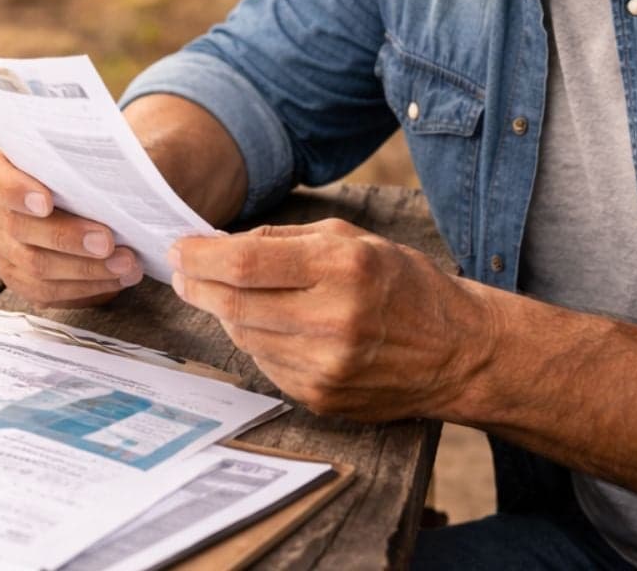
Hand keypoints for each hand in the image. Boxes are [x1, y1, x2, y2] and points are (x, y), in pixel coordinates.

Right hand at [0, 149, 143, 307]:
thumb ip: (93, 149)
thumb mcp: (88, 149)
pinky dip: (87, 287)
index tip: (46, 202)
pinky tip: (117, 278)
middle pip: (19, 227)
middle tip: (107, 241)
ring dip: (86, 268)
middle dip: (68, 237)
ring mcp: (7, 246)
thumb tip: (132, 146)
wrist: (95, 196)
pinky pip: (48, 291)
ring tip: (125, 263)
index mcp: (2, 169)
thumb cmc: (88, 169)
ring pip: (35, 266)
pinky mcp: (23, 277)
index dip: (15, 190)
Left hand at [168, 219, 491, 419]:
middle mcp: (333, 319)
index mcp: (342, 268)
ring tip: (226, 295)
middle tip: (183, 273)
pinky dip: (257, 342)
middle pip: (234, 304)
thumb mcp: (352, 239)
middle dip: (198, 286)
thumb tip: (219, 245)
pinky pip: (266, 365)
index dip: (200, 257)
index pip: (244, 264)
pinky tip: (270, 326)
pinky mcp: (322, 397)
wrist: (457, 351)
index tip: (179, 249)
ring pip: (245, 336)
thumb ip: (284, 240)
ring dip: (226, 314)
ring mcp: (326, 366)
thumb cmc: (403, 285)